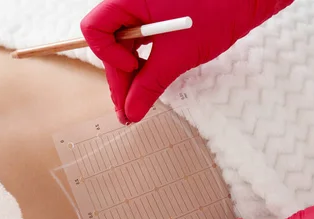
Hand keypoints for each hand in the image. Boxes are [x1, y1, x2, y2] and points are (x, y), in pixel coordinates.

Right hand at [81, 0, 293, 123]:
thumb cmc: (218, 10)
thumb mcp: (178, 55)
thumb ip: (149, 84)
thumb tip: (131, 111)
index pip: (96, 29)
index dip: (109, 55)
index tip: (133, 68)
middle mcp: (131, 2)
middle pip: (109, 43)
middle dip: (120, 78)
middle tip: (127, 112)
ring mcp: (144, 8)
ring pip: (124, 46)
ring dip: (131, 76)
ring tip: (136, 104)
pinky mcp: (157, 16)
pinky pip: (140, 42)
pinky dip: (144, 64)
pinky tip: (147, 83)